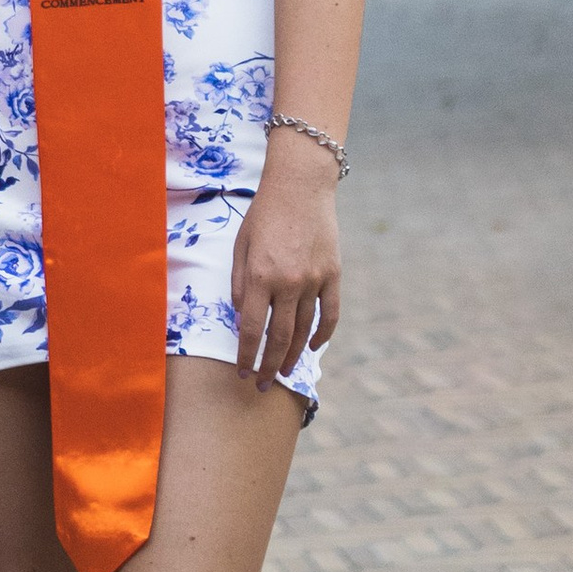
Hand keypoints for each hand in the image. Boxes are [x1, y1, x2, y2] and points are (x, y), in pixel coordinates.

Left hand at [228, 145, 341, 388]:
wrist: (301, 186)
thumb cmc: (264, 214)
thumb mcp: (241, 245)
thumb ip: (239, 283)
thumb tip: (242, 317)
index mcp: (260, 275)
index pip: (252, 328)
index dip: (247, 355)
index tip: (243, 372)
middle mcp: (288, 283)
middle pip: (279, 337)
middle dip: (269, 365)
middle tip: (262, 384)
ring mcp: (314, 280)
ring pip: (304, 330)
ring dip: (293, 355)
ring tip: (284, 372)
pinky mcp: (333, 275)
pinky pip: (330, 314)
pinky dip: (322, 334)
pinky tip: (312, 347)